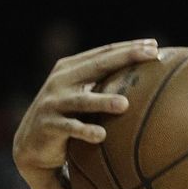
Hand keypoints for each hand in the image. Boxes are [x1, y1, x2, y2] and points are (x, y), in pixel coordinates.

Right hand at [12, 39, 159, 176]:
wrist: (33, 142)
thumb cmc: (70, 116)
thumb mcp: (85, 95)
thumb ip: (107, 83)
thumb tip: (153, 81)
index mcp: (72, 68)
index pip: (104, 53)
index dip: (129, 48)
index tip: (155, 46)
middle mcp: (61, 80)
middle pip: (97, 66)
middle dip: (125, 58)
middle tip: (151, 55)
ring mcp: (54, 102)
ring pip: (83, 100)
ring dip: (103, 101)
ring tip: (124, 104)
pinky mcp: (49, 125)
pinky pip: (70, 128)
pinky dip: (85, 131)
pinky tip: (102, 135)